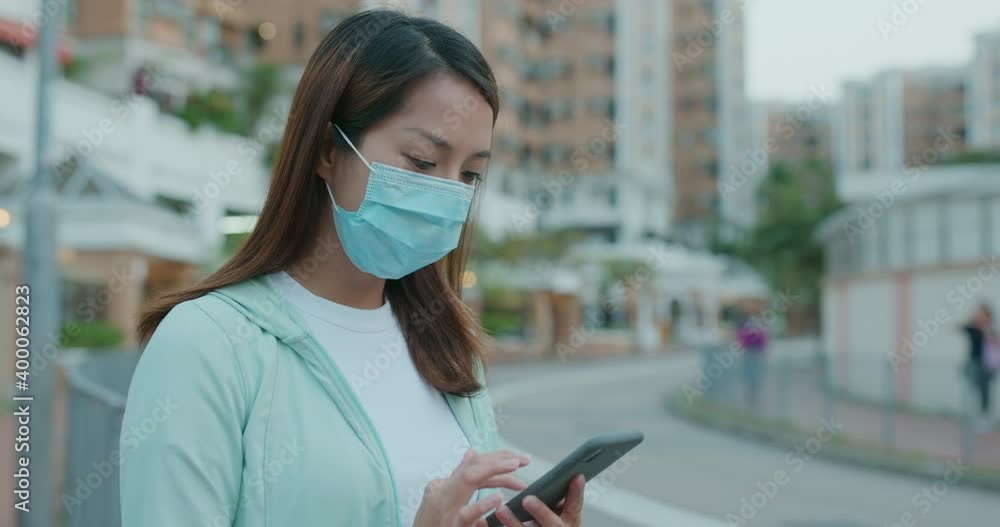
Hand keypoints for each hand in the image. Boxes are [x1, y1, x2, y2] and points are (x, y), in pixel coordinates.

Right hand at [413, 449, 529, 526]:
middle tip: (522, 460)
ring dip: (493, 471)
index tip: (517, 458)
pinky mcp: (451, 526)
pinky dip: (482, 505)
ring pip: (469, 481)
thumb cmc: (429, 523)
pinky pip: (467, 515)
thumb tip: (472, 453)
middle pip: (473, 467)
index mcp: (446, 486)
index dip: (496, 459)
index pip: (473, 465)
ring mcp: (447, 510)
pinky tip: (498, 499)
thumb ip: (458, 476)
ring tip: (514, 466)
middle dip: (498, 460)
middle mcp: (444, 493)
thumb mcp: (440, 497)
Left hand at [492, 474, 584, 526]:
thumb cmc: (549, 524)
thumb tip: (577, 476)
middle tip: (528, 499)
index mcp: (568, 522)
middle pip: (552, 524)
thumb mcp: (562, 514)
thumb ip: (567, 497)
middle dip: (541, 512)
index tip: (575, 476)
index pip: (574, 507)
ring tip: (501, 509)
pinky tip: (480, 521)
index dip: (576, 493)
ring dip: (513, 522)